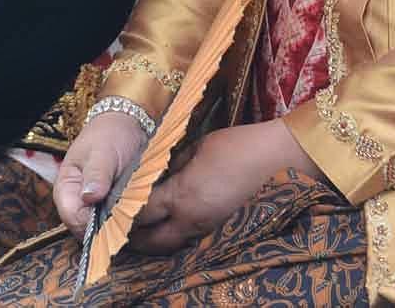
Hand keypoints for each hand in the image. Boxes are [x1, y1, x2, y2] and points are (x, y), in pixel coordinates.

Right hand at [55, 109, 148, 232]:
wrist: (127, 123)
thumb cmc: (111, 134)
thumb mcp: (103, 152)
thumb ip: (96, 175)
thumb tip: (90, 198)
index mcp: (66, 189)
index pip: (73, 219)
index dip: (92, 224)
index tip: (113, 217)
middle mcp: (77, 201)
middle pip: (87, 229)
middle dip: (108, 226)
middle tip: (128, 211)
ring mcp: (94, 205)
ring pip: (104, 228)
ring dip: (119, 223)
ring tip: (134, 206)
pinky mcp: (110, 206)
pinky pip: (116, 221)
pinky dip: (126, 218)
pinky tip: (137, 208)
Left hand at [130, 121, 315, 253]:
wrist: (282, 161)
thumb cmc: (240, 147)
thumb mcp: (199, 147)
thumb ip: (175, 163)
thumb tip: (161, 172)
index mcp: (183, 196)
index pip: (141, 211)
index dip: (123, 209)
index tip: (111, 204)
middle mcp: (192, 220)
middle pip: (152, 242)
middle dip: (134, 238)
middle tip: (121, 226)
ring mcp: (209, 229)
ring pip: (172, 246)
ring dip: (156, 241)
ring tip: (142, 230)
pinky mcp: (223, 231)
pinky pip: (191, 241)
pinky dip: (177, 237)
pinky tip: (172, 226)